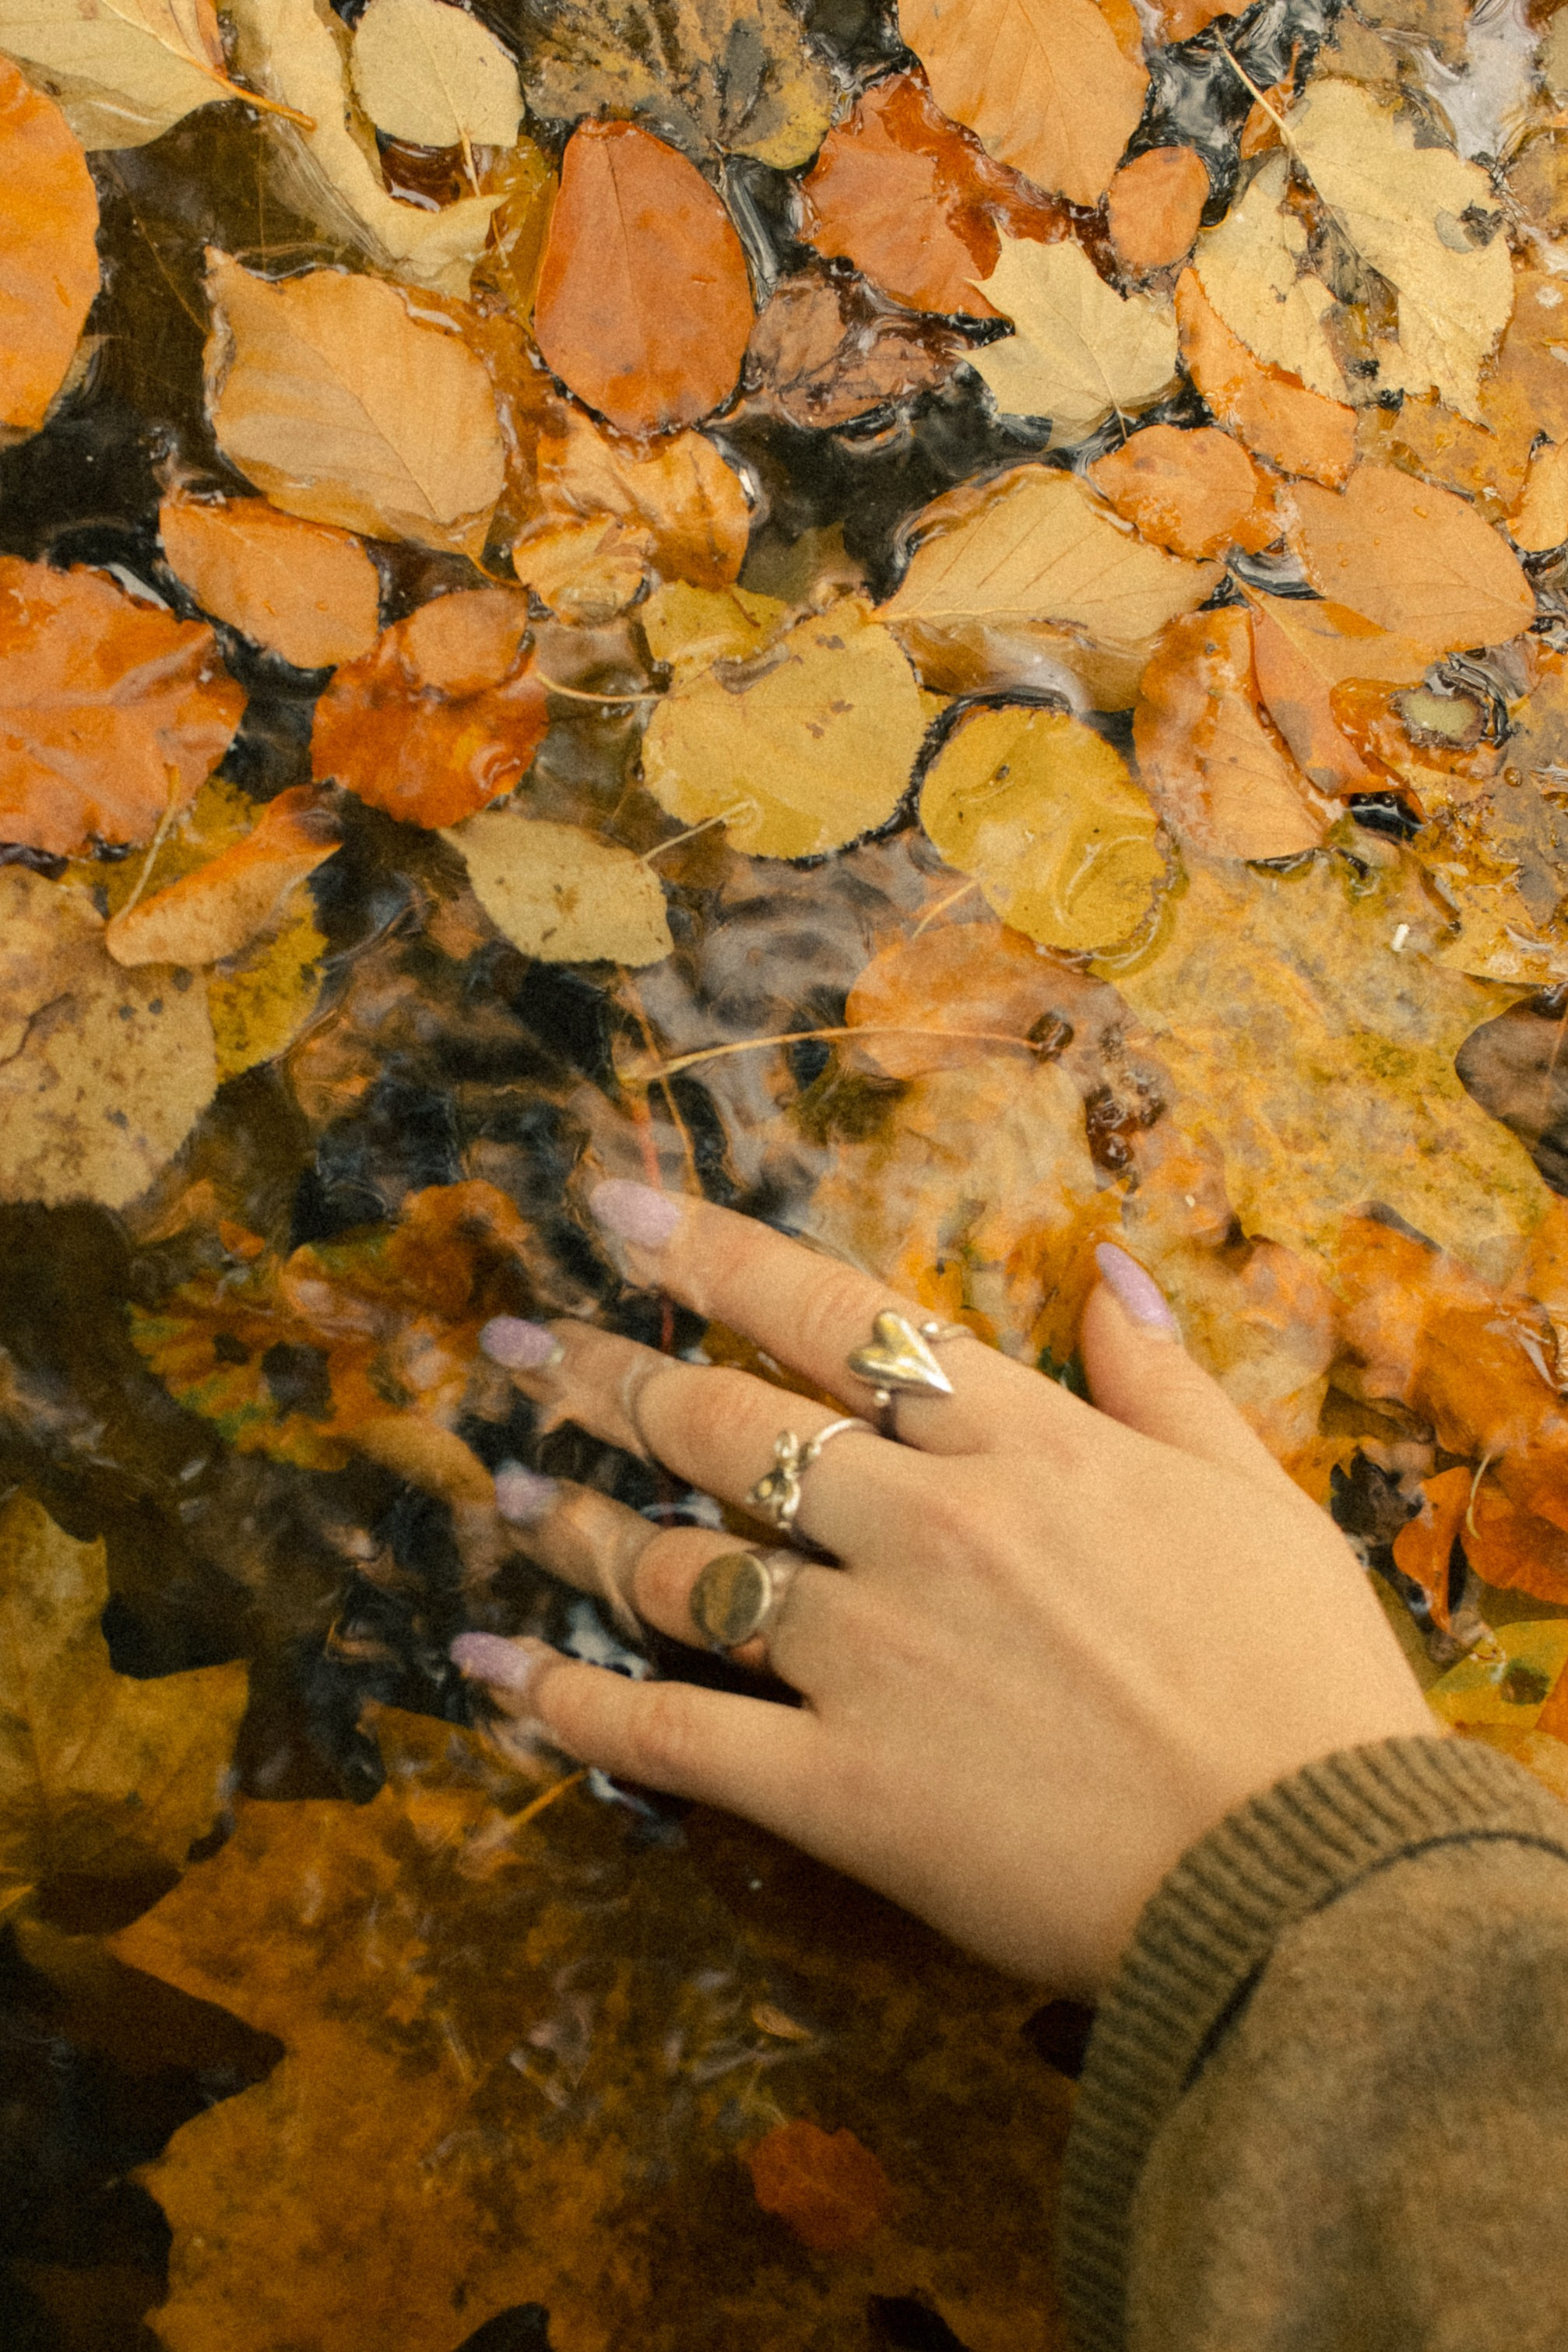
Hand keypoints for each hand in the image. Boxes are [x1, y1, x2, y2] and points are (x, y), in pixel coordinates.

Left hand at [453, 1183, 1435, 1995]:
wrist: (1315, 1883)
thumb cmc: (1303, 1687)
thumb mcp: (1262, 1499)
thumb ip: (1165, 1381)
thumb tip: (1110, 1269)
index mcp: (1025, 1446)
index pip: (837, 1316)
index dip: (715, 1257)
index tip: (616, 1211)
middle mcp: (927, 1524)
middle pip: (726, 1424)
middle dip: (608, 1376)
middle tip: (518, 1352)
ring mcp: (872, 1654)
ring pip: (679, 1562)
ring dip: (576, 1522)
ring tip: (507, 1495)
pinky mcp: (839, 1788)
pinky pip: (671, 1733)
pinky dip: (569, 1700)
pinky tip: (494, 1665)